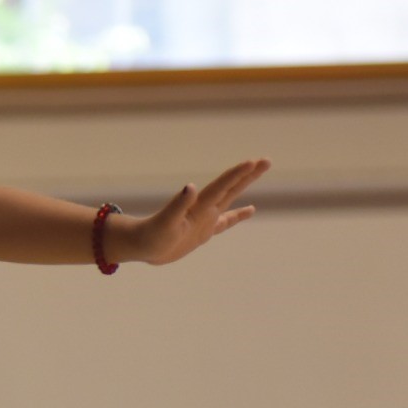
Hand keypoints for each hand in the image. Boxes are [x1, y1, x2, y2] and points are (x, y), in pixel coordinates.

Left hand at [117, 159, 268, 265]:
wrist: (141, 246)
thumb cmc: (151, 235)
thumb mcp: (165, 222)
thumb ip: (178, 204)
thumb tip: (191, 186)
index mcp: (198, 204)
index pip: (222, 185)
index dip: (238, 174)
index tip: (254, 162)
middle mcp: (204, 208)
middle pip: (231, 186)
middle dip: (248, 174)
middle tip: (266, 160)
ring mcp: (205, 218)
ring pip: (231, 198)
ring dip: (245, 185)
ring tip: (259, 171)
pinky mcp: (204, 231)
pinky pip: (226, 221)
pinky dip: (239, 215)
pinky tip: (251, 210)